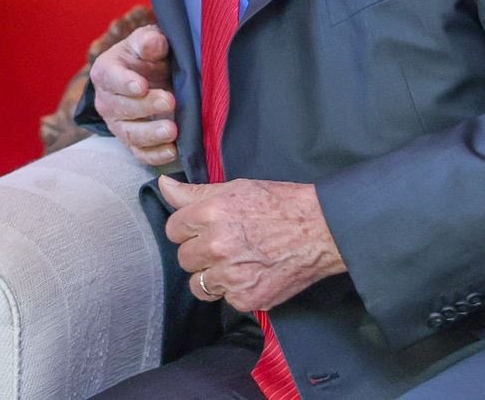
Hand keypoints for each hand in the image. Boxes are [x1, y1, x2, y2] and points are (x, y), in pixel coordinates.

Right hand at [88, 24, 178, 164]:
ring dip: (151, 134)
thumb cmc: (148, 55)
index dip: (125, 82)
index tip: (142, 85)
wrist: (151, 76)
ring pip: (130, 133)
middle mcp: (106, 101)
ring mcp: (119, 125)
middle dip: (145, 106)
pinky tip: (172, 151)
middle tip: (170, 100)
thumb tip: (155, 42)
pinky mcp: (133, 143)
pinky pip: (140, 153)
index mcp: (105, 72)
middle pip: (120, 107)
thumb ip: (149, 41)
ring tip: (172, 130)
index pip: (110, 78)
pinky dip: (156, 155)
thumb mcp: (147, 41)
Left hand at [158, 175, 345, 311]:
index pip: (173, 230)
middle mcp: (217, 245)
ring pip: (199, 283)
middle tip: (223, 246)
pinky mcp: (247, 298)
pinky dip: (235, 291)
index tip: (202, 230)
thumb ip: (193, 192)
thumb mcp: (235, 188)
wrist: (321, 230)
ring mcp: (231, 274)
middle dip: (200, 253)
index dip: (187, 229)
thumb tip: (163, 185)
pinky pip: (224, 299)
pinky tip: (251, 275)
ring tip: (235, 264)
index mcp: (210, 213)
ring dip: (212, 276)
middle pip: (184, 258)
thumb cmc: (280, 204)